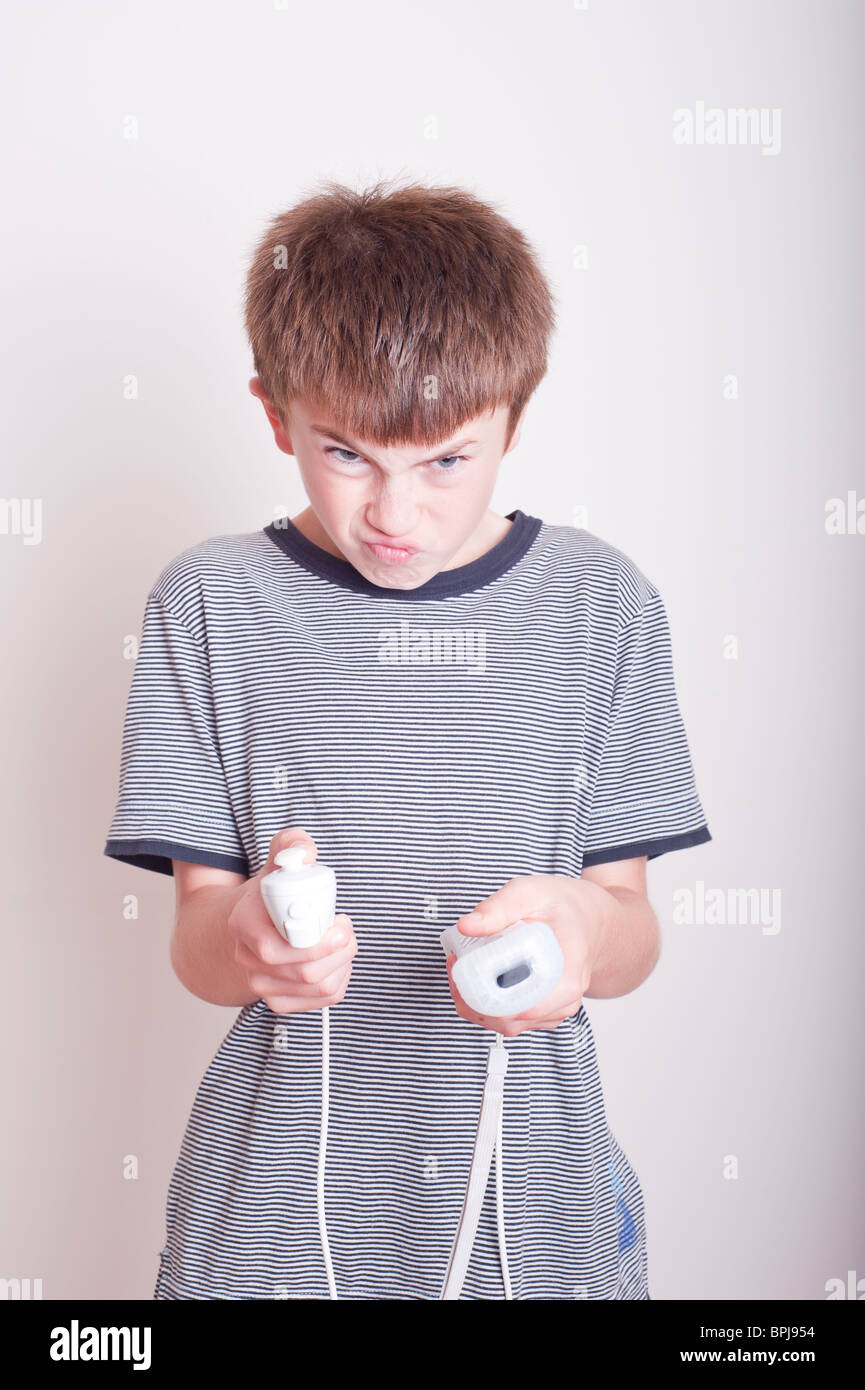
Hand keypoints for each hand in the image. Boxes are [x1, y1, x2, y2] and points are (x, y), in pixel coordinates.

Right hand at [227, 827, 357, 1014]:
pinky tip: (337, 960)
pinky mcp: (280, 999)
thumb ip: (292, 846)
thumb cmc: (271, 891)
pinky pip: (322, 999)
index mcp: (242, 924)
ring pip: (317, 988)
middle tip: (348, 930)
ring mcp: (262, 984)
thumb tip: (305, 852)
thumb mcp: (279, 859)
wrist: (252, 924)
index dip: (317, 940)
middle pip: (304, 972)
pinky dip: (341, 979)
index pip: (277, 947)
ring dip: (343, 963)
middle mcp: (248, 959)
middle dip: (339, 951)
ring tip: (344, 941)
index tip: (340, 919)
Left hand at [445, 874, 608, 1036]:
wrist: (594, 920)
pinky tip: (479, 980)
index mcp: (566, 975)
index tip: (461, 965)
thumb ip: (499, 907)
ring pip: (507, 1024)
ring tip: (464, 968)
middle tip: (456, 964)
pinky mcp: (545, 1012)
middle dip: (472, 996)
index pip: (523, 1006)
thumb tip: (467, 925)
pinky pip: (512, 1020)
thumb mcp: (532, 892)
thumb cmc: (567, 907)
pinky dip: (489, 1005)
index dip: (483, 992)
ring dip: (477, 1002)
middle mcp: (564, 1000)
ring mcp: (555, 1010)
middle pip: (509, 1019)